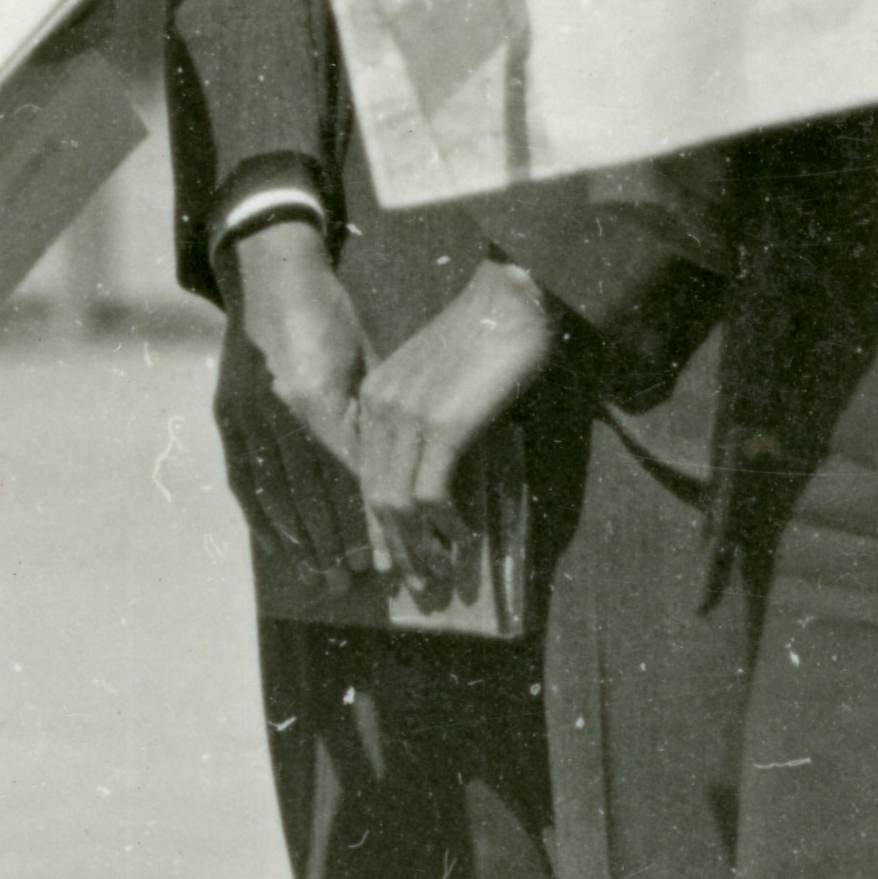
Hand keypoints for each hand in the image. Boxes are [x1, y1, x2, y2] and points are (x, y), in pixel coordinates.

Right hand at [220, 228, 375, 579]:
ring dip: (294, 541)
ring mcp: (246, 417)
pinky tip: (274, 546)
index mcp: (319, 397)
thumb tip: (386, 484)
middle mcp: (277, 413)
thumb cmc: (333, 318)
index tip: (381, 556)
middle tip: (346, 584)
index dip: (364, 521)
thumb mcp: (364, 364)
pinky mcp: (227, 416)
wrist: (271, 275)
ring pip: (272, 494)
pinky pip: (243, 478)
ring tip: (313, 576)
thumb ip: (368, 423)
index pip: (347, 477)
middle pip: (308, 495)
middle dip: (330, 545)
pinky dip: (259, 516)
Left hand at [348, 259, 560, 595]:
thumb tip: (438, 471)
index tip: (393, 554)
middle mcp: (379, 408)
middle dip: (395, 545)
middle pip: (374, 495)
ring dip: (419, 546)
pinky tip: (464, 540)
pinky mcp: (441, 428)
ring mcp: (406, 418)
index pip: (365, 473)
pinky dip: (445, 526)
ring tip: (440, 572)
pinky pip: (431, 495)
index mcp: (374, 397)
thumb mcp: (440, 382)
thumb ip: (427, 420)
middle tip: (416, 581)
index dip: (377, 521)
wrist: (512, 297)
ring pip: (397, 504)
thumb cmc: (487, 336)